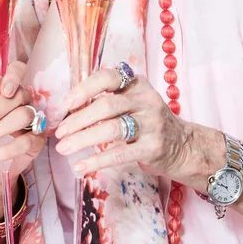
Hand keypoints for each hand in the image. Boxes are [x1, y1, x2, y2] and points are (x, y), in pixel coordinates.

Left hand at [0, 62, 45, 219]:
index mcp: (5, 90)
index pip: (18, 71)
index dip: (15, 76)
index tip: (4, 90)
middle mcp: (22, 102)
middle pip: (20, 95)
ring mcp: (32, 120)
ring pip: (24, 116)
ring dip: (0, 129)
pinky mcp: (37, 141)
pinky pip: (27, 141)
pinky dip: (6, 149)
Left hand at [54, 66, 191, 176]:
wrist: (182, 145)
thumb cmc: (146, 121)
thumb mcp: (132, 101)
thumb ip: (107, 99)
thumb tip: (69, 108)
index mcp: (136, 84)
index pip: (108, 77)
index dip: (85, 88)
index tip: (67, 103)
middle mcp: (145, 100)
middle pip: (107, 106)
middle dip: (79, 119)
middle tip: (60, 132)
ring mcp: (151, 124)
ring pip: (111, 129)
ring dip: (83, 139)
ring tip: (64, 148)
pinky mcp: (153, 148)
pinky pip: (120, 154)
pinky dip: (97, 161)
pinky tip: (80, 166)